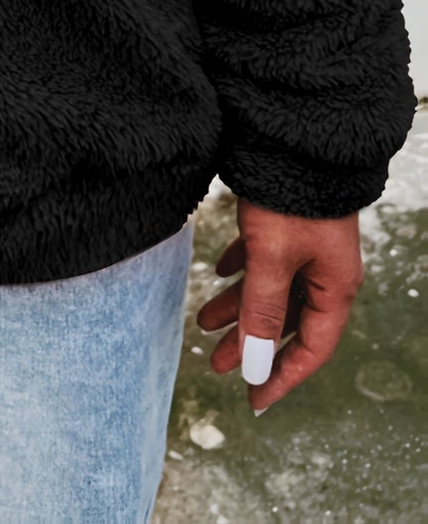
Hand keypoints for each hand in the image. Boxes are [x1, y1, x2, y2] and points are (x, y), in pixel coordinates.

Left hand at [196, 195, 363, 412]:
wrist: (295, 135)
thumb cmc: (290, 198)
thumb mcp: (272, 258)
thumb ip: (263, 310)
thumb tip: (254, 364)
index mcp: (334, 286)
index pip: (312, 347)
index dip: (282, 375)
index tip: (253, 399)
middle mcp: (325, 269)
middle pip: (286, 319)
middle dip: (249, 343)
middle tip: (214, 363)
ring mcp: (308, 244)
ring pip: (271, 288)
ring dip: (238, 306)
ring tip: (201, 321)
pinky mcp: (289, 221)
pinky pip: (265, 257)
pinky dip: (242, 268)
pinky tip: (218, 271)